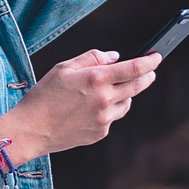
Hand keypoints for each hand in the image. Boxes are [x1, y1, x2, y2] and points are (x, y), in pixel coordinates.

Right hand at [0, 49, 160, 159]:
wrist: (31, 130)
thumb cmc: (43, 95)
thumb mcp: (63, 68)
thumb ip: (92, 58)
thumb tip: (115, 57)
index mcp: (96, 79)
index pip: (134, 68)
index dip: (150, 61)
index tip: (157, 56)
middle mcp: (105, 100)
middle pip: (138, 86)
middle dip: (147, 76)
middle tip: (150, 71)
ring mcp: (104, 119)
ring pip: (127, 103)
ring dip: (126, 95)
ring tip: (110, 91)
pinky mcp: (100, 133)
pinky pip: (112, 118)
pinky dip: (108, 111)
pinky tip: (89, 109)